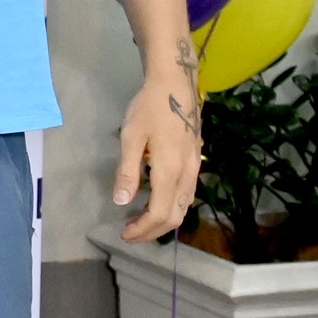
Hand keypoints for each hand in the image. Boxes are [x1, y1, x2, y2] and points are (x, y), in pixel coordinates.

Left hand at [115, 74, 201, 242]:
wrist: (176, 84)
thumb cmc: (150, 107)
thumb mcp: (131, 137)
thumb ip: (127, 171)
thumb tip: (121, 202)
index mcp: (170, 171)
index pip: (160, 214)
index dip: (143, 229)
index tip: (124, 234)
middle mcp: (187, 174)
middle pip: (175, 217)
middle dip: (152, 231)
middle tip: (129, 233)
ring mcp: (195, 168)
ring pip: (184, 207)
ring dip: (162, 221)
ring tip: (138, 221)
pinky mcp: (196, 161)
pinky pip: (187, 194)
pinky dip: (172, 207)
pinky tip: (156, 202)